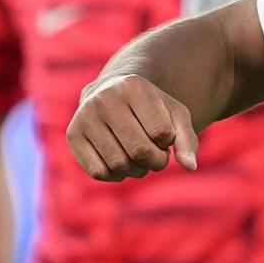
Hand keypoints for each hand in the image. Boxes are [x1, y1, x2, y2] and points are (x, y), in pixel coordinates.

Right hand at [66, 74, 198, 181]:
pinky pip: (98, 172)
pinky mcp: (73, 135)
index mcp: (134, 86)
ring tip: (142, 160)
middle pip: (140, 150)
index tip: (166, 137)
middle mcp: (105, 98)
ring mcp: (85, 116)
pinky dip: (116, 176)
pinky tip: (123, 163)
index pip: (161, 132)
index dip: (169, 143)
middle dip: (156, 162)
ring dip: (137, 171)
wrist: (112, 93)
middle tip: (158, 157)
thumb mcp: (174, 114)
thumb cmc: (151, 107)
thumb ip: (186, 139)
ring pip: (118, 164)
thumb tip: (190, 167)